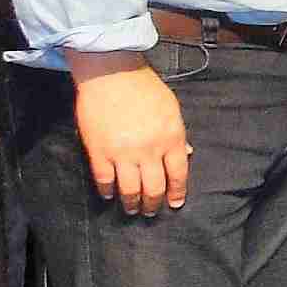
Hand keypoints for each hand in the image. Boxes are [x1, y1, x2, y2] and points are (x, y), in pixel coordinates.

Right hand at [68, 55, 187, 214]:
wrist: (112, 74)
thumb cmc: (145, 88)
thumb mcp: (172, 109)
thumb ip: (178, 135)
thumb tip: (187, 155)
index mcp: (171, 138)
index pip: (178, 174)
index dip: (177, 192)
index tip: (174, 204)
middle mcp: (149, 150)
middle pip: (154, 188)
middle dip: (153, 204)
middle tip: (151, 212)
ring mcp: (123, 153)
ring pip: (129, 189)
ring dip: (131, 203)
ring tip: (131, 209)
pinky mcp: (99, 151)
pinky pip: (104, 180)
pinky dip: (107, 191)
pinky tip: (108, 195)